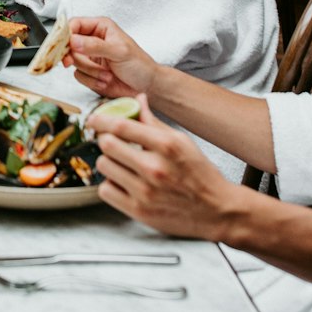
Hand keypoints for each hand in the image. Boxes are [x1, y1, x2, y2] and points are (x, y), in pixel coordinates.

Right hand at [66, 16, 158, 98]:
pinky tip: (106, 80)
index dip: (66, 34)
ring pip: (74, 62)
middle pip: (69, 45)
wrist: (147, 87)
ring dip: (90, 71)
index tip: (63, 45)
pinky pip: (79, 76)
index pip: (75, 24)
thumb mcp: (119, 51)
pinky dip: (92, 81)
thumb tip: (73, 41)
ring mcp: (90, 58)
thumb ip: (95, 45)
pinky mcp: (89, 73)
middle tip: (71, 62)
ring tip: (107, 74)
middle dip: (75, 57)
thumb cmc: (139, 64)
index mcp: (100, 27)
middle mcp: (92, 41)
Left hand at [92, 95, 237, 240]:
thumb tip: (138, 99)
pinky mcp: (139, 212)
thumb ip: (155, 122)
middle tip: (112, 143)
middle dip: (106, 140)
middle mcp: (154, 168)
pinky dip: (111, 185)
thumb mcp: (182, 141)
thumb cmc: (201, 175)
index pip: (122, 126)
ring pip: (104, 166)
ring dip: (109, 163)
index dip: (101, 119)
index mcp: (166, 146)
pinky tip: (124, 183)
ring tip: (122, 165)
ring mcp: (145, 192)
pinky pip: (105, 191)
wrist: (218, 211)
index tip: (94, 119)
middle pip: (107, 145)